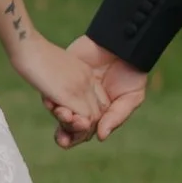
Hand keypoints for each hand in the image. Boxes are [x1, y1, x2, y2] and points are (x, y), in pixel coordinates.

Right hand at [15, 28, 107, 136]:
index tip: (71, 121)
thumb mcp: (54, 70)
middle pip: (97, 112)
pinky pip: (83, 117)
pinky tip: (63, 125)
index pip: (98, 101)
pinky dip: (75, 126)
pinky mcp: (69, 94)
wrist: (27, 45)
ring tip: (65, 134)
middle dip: (85, 128)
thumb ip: (60, 82)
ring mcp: (80, 87)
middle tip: (68, 134)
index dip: (87, 116)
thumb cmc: (33, 55)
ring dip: (79, 130)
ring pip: (92, 118)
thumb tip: (56, 96)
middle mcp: (87, 80)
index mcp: (85, 73)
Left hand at [51, 34, 149, 148]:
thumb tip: (101, 137)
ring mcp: (70, 91)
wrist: (122, 44)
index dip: (76, 137)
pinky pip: (50, 90)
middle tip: (67, 128)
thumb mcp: (131, 98)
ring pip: (57, 109)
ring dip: (57, 115)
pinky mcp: (61, 77)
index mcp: (97, 115)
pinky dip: (49, 98)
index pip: (82, 132)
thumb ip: (116, 117)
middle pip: (67, 124)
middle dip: (64, 131)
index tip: (73, 138)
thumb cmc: (132, 73)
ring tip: (62, 113)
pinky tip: (51, 101)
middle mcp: (81, 106)